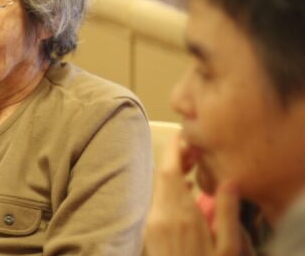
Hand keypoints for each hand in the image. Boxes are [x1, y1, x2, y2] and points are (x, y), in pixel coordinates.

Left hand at [143, 133, 242, 255]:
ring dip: (172, 173)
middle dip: (175, 158)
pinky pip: (157, 201)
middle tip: (195, 149)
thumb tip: (229, 181)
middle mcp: (159, 215)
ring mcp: (152, 224)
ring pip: (158, 187)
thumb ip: (225, 213)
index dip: (174, 148)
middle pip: (161, 174)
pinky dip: (169, 189)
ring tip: (193, 166)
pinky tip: (184, 191)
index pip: (168, 169)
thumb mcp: (227, 248)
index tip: (186, 135)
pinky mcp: (150, 232)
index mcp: (178, 214)